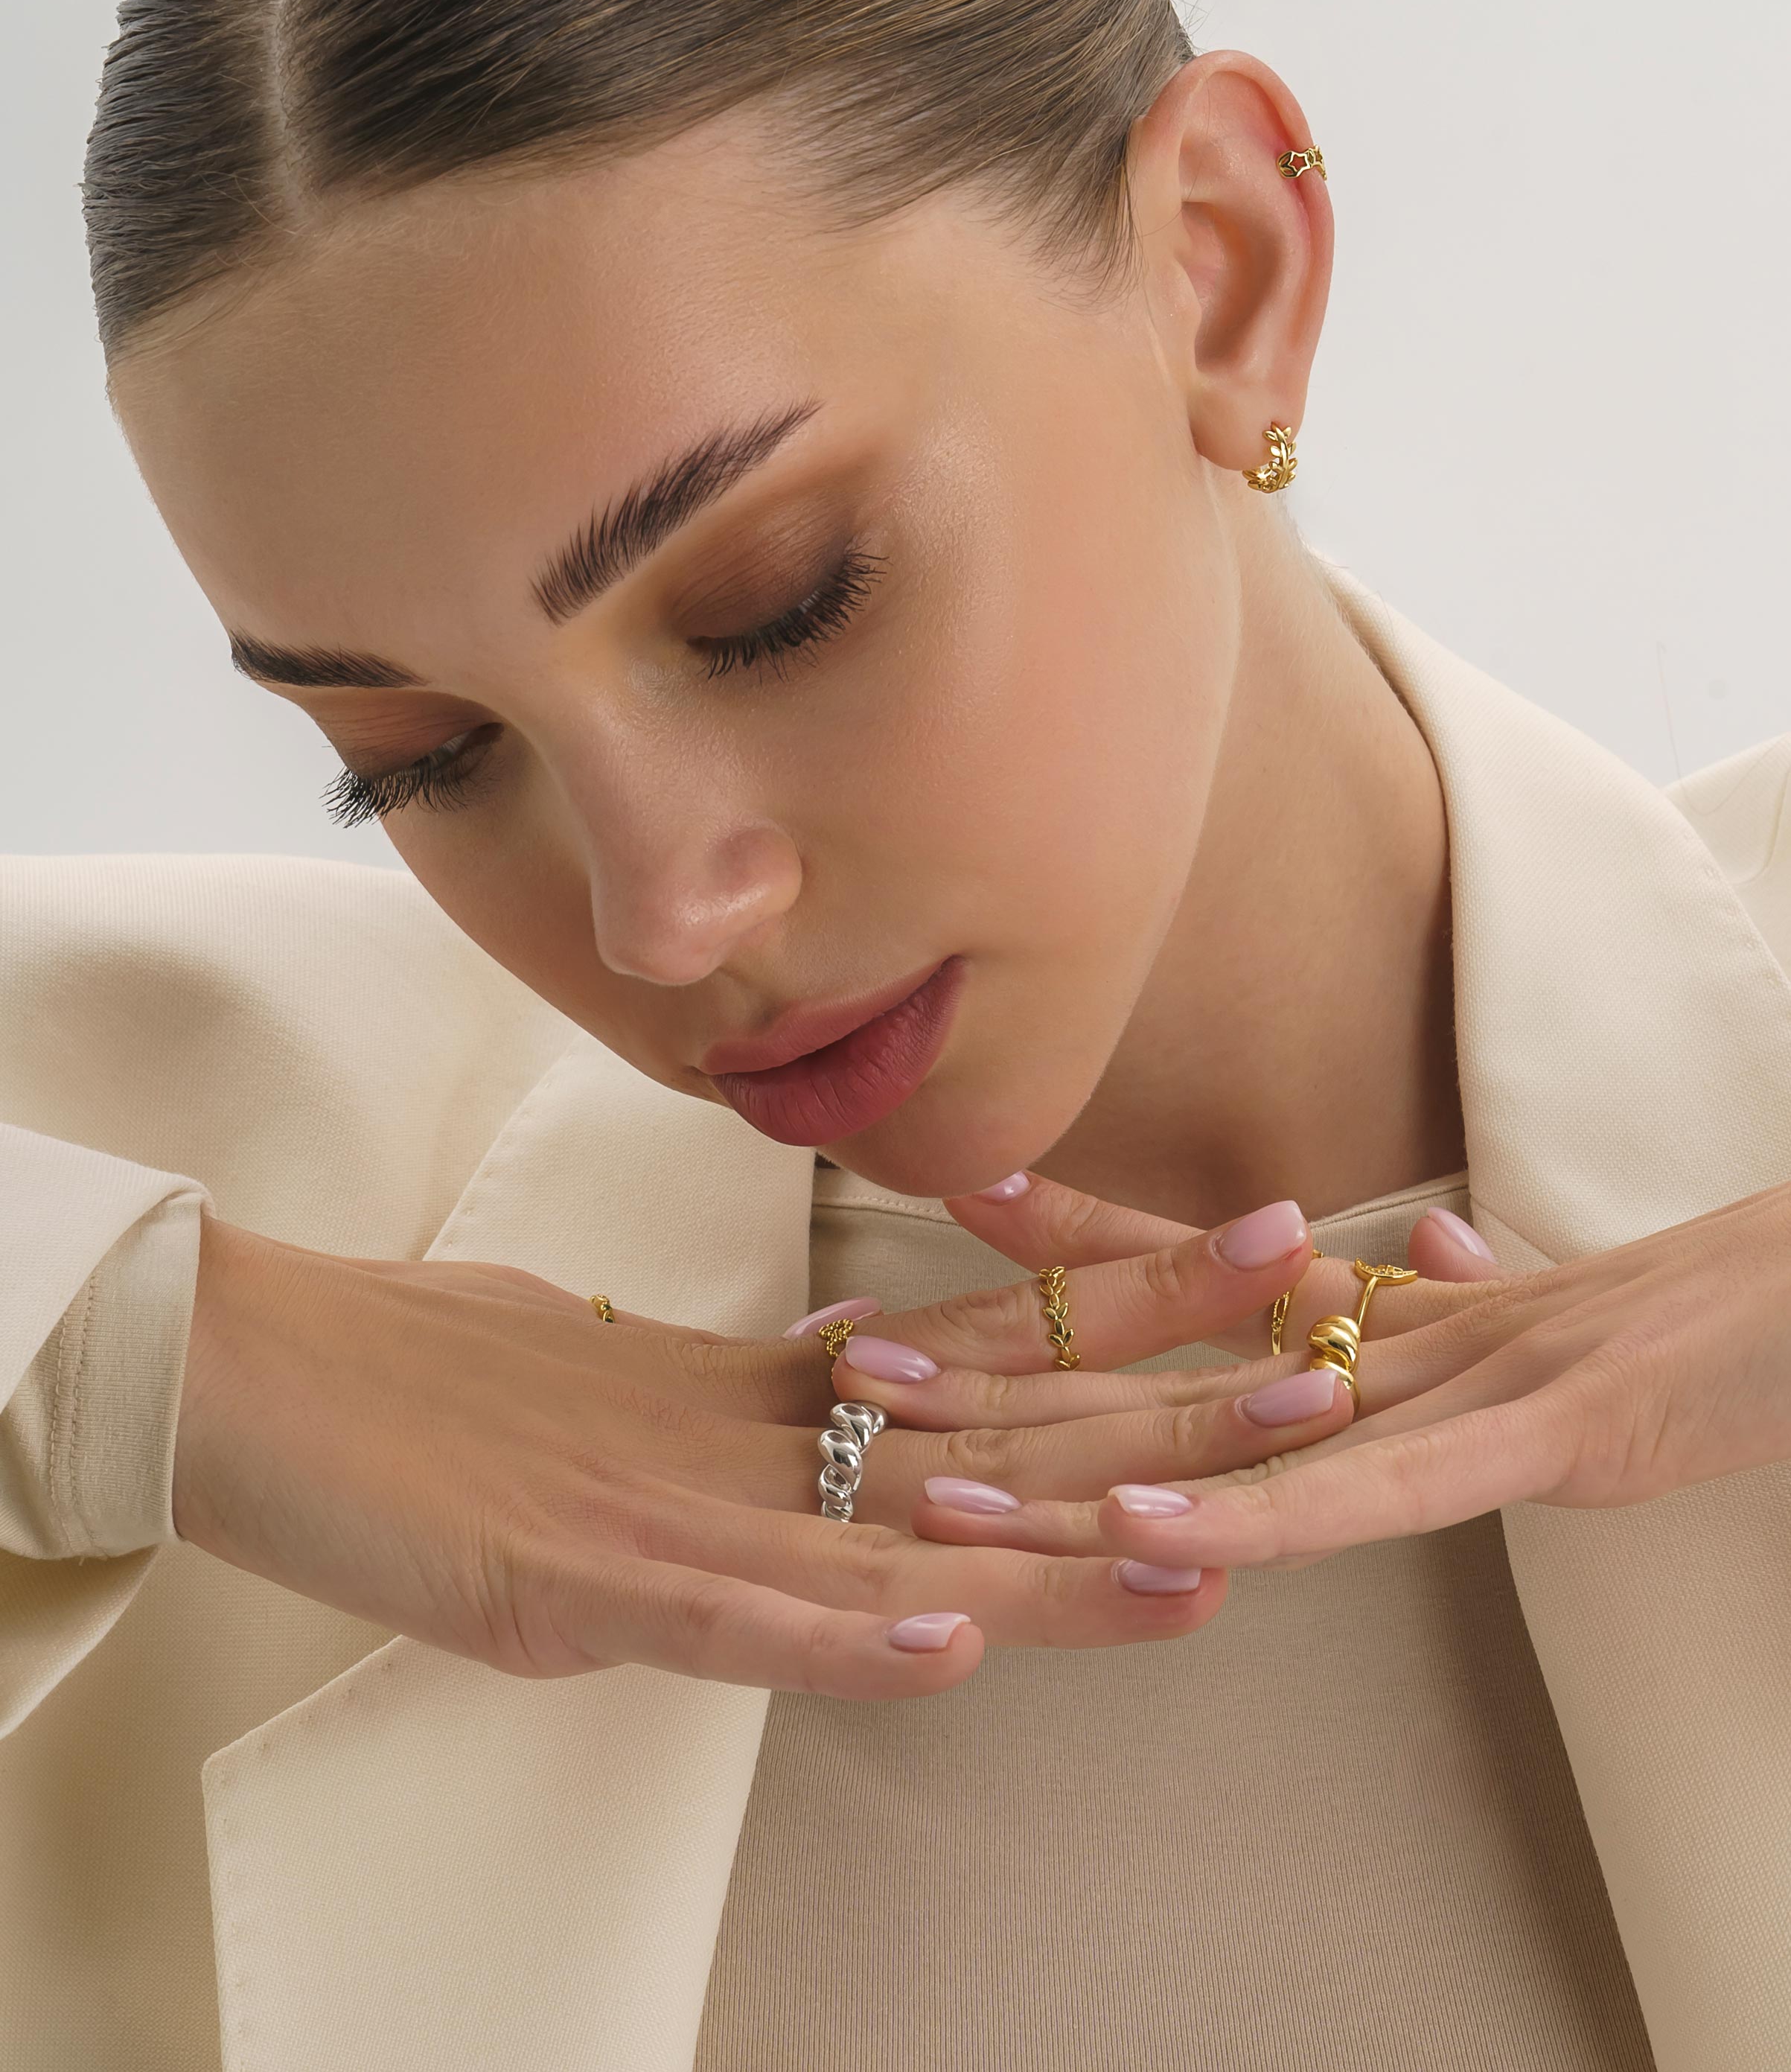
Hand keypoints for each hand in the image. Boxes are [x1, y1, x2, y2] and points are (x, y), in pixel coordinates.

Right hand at [172, 1195, 1339, 1703]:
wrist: (264, 1372)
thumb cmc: (435, 1378)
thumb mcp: (623, 1392)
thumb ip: (747, 1402)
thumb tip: (845, 1389)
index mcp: (766, 1387)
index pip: (990, 1341)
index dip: (1133, 1304)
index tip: (1269, 1255)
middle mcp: (751, 1436)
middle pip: (988, 1424)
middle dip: (1162, 1404)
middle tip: (1327, 1361)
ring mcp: (673, 1509)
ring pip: (894, 1530)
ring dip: (1056, 1546)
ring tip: (1208, 1545)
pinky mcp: (579, 1585)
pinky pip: (731, 1620)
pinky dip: (839, 1633)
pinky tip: (946, 1636)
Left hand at [921, 1166, 1790, 1574]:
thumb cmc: (1689, 1320)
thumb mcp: (1551, 1312)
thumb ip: (1469, 1299)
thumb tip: (1427, 1254)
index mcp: (1375, 1304)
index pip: (1184, 1266)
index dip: (1053, 1244)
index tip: (932, 1212)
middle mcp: (1382, 1328)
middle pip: (1160, 1357)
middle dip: (1005, 1373)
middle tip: (852, 1376)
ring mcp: (1452, 1376)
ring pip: (1232, 1427)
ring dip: (1078, 1459)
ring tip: (942, 1478)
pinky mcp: (1536, 1433)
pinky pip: (1371, 1491)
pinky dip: (1261, 1516)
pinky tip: (1156, 1533)